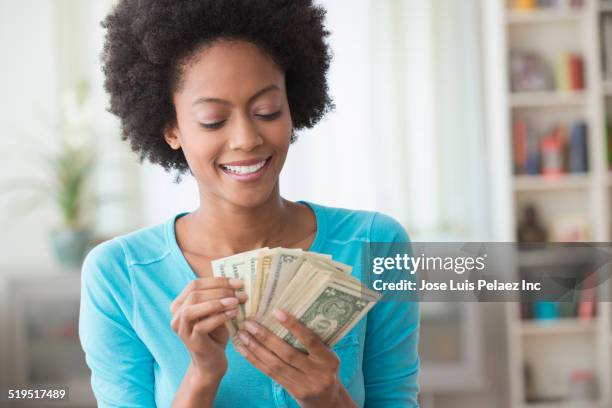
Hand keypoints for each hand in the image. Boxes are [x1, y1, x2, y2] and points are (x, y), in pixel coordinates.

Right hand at [170, 277, 245, 383]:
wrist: (212, 362)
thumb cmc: (216, 333)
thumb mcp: (217, 311)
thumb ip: (221, 297)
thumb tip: (237, 281)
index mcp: (180, 304)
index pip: (195, 284)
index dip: (217, 281)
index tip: (239, 282)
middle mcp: (176, 315)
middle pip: (194, 294)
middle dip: (220, 290)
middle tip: (240, 293)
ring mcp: (182, 329)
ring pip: (192, 309)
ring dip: (216, 303)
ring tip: (235, 302)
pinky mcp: (191, 342)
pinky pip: (201, 326)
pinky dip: (218, 318)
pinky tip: (233, 314)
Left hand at [234, 310, 355, 407]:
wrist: (327, 397)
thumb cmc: (324, 366)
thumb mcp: (326, 353)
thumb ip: (313, 339)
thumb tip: (286, 314)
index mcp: (329, 359)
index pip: (311, 341)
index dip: (294, 326)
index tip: (276, 311)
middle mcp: (318, 373)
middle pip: (288, 354)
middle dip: (266, 337)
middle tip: (249, 323)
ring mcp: (304, 385)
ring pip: (275, 365)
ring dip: (256, 349)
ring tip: (242, 335)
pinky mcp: (292, 391)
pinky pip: (270, 374)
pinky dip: (255, 360)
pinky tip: (244, 350)